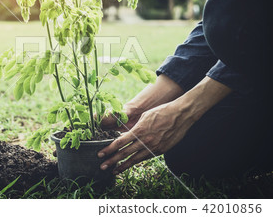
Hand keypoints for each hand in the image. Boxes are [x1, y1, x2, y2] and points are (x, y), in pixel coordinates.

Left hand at [97, 76, 231, 174]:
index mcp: (139, 130)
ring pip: (135, 159)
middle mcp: (145, 141)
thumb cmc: (162, 112)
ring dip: (123, 166)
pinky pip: (146, 157)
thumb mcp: (144, 116)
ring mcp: (153, 147)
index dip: (109, 150)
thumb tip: (127, 134)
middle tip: (103, 166)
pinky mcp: (160, 150)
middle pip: (125, 153)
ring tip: (115, 171)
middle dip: (112, 161)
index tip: (101, 154)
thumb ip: (135, 127)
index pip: (120, 143)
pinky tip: (131, 164)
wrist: (180, 115)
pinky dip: (137, 161)